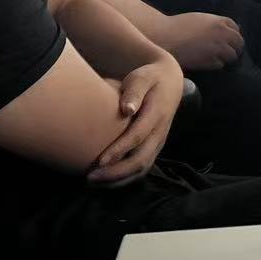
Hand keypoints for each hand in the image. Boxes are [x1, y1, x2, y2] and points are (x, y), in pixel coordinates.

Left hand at [88, 58, 183, 183]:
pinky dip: (123, 179)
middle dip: (116, 173)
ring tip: (93, 182)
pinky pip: (141, 169)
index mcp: (157, 113)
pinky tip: (104, 181)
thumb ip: (134, 91)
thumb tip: (127, 109)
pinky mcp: (154, 148)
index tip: (100, 161)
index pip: (138, 136)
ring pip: (142, 169)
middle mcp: (160, 132)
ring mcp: (159, 142)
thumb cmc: (149, 78)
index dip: (120, 150)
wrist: (170, 82)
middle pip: (141, 160)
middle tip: (90, 178)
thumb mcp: (142, 77)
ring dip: (118, 180)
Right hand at [157, 11, 243, 70]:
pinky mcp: (210, 61)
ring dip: (226, 58)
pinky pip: (220, 64)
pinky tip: (205, 63)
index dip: (233, 35)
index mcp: (219, 21)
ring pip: (232, 56)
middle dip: (234, 48)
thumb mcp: (200, 19)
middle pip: (239, 43)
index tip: (228, 40)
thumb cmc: (178, 27)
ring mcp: (218, 48)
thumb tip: (224, 31)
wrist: (164, 37)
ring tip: (215, 59)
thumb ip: (214, 24)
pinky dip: (215, 65)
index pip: (236, 29)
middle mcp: (222, 33)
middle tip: (226, 53)